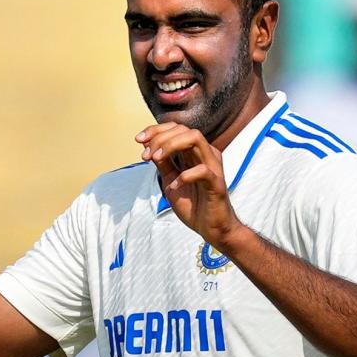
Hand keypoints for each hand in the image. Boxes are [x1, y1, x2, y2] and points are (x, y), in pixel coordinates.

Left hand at [136, 123, 245, 248]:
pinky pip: (202, 170)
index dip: (156, 130)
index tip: (139, 140)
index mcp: (195, 153)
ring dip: (171, 145)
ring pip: (195, 138)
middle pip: (184, 129)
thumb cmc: (193, 204)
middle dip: (160, 138)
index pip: (177, 128)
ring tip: (157, 159)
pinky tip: (174, 186)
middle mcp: (206, 154)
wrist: (210, 228)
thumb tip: (148, 146)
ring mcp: (213, 167)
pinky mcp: (217, 183)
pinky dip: (184, 176)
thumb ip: (162, 163)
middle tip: (146, 156)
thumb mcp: (170, 180)